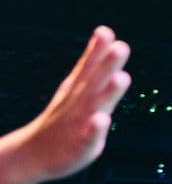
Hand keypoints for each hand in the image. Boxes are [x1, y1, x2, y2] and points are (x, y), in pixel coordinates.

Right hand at [0, 27, 129, 183]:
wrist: (36, 153)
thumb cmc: (64, 115)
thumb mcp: (77, 83)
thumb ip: (93, 58)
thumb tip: (104, 31)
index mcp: (81, 87)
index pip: (90, 65)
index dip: (98, 49)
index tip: (105, 32)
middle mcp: (81, 101)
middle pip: (95, 81)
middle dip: (108, 65)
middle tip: (121, 47)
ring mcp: (80, 122)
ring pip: (96, 105)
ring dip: (108, 92)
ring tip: (122, 78)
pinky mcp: (82, 143)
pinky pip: (89, 135)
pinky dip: (96, 128)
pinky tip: (102, 119)